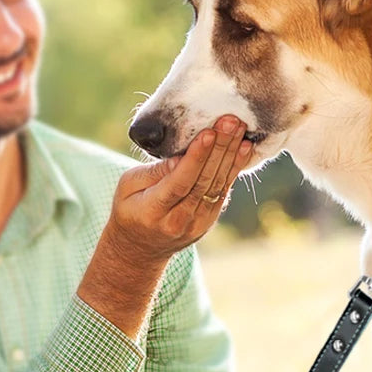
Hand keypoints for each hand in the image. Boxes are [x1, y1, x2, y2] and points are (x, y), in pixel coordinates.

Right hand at [77, 116, 252, 337]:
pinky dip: (234, 169)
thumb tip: (180, 157)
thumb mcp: (128, 186)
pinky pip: (223, 192)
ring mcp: (197, 224)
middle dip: (220, 149)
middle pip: (204, 182)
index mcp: (153, 211)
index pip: (180, 183)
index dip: (196, 158)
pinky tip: (244, 149)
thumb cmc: (130, 208)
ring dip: (232, 156)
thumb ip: (153, 172)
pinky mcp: (208, 222)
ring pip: (218, 187)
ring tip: (241, 129)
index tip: (209, 133)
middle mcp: (178, 221)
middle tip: (232, 121)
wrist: (140, 249)